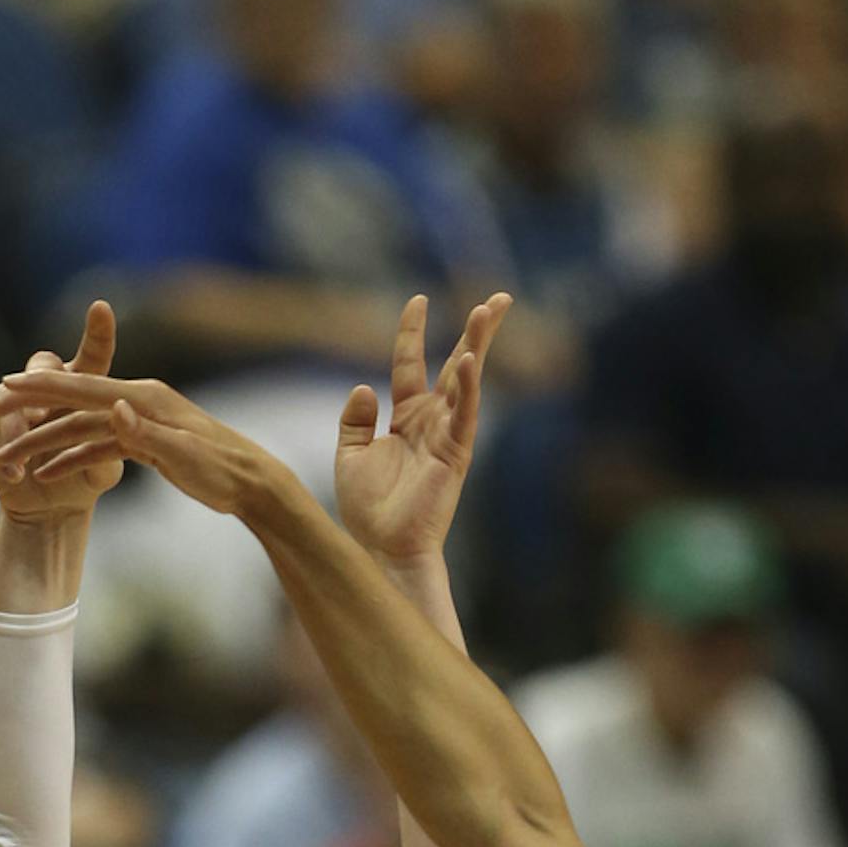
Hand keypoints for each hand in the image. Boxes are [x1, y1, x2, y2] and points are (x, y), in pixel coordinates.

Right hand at [0, 301, 126, 523]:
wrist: (53, 506)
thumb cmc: (96, 477)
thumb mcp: (113, 465)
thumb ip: (128, 437)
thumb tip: (119, 408)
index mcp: (92, 387)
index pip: (95, 356)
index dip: (97, 332)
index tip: (101, 307)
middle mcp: (57, 385)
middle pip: (44, 367)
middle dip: (32, 381)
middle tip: (19, 392)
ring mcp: (24, 401)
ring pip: (13, 397)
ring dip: (15, 424)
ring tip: (20, 456)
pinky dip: (0, 448)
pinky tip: (14, 475)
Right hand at [0, 361, 294, 524]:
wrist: (253, 484)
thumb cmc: (223, 472)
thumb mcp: (186, 456)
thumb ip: (146, 434)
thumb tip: (116, 408)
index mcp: (145, 399)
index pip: (85, 390)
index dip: (44, 388)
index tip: (8, 384)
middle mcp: (139, 403)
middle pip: (75, 403)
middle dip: (33, 406)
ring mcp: (140, 422)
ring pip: (82, 429)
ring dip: (47, 442)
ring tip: (11, 457)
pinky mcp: (144, 443)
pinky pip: (98, 447)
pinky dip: (73, 459)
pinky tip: (48, 473)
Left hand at [333, 293, 509, 566]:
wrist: (383, 547)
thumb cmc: (369, 510)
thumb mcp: (350, 456)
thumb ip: (354, 421)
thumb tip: (363, 387)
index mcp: (406, 418)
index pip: (410, 364)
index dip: (412, 332)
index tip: (419, 299)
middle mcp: (431, 421)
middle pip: (454, 363)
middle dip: (476, 331)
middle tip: (497, 300)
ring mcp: (447, 434)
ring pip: (467, 380)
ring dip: (479, 344)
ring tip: (491, 310)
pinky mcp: (456, 452)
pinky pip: (465, 413)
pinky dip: (467, 387)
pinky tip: (470, 360)